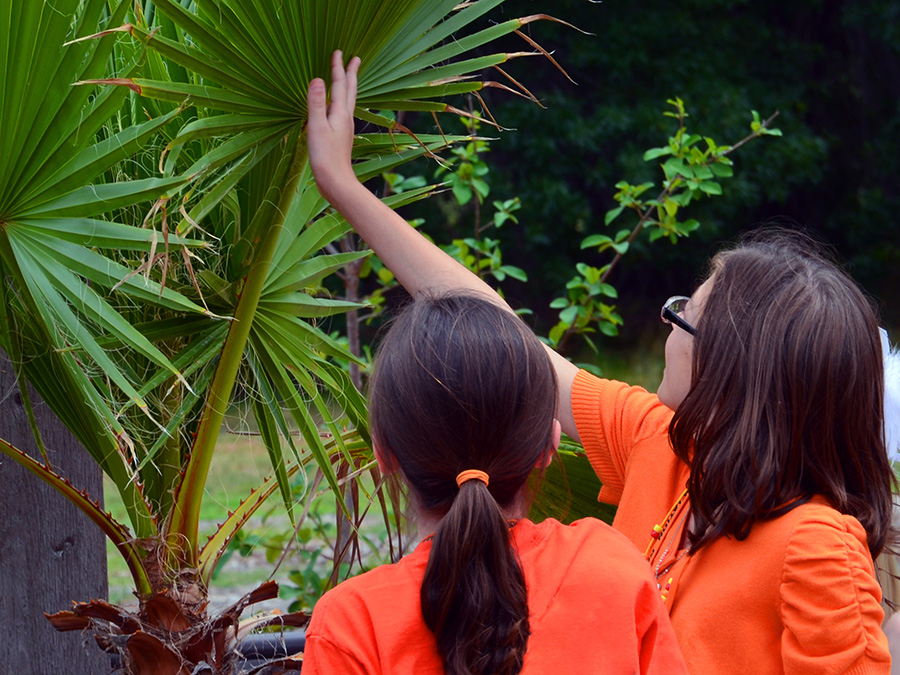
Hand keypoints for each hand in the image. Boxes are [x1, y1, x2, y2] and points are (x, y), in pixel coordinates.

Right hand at [307, 50, 360, 203]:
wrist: (335, 181)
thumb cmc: (325, 156)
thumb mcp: (317, 127)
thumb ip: (316, 102)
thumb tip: (318, 79)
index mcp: (340, 113)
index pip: (340, 84)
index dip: (338, 67)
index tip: (339, 51)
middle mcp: (346, 118)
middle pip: (350, 91)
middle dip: (351, 74)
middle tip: (355, 59)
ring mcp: (344, 128)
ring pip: (348, 101)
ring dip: (348, 87)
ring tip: (348, 79)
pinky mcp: (340, 137)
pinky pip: (342, 112)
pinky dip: (340, 102)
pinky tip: (336, 108)